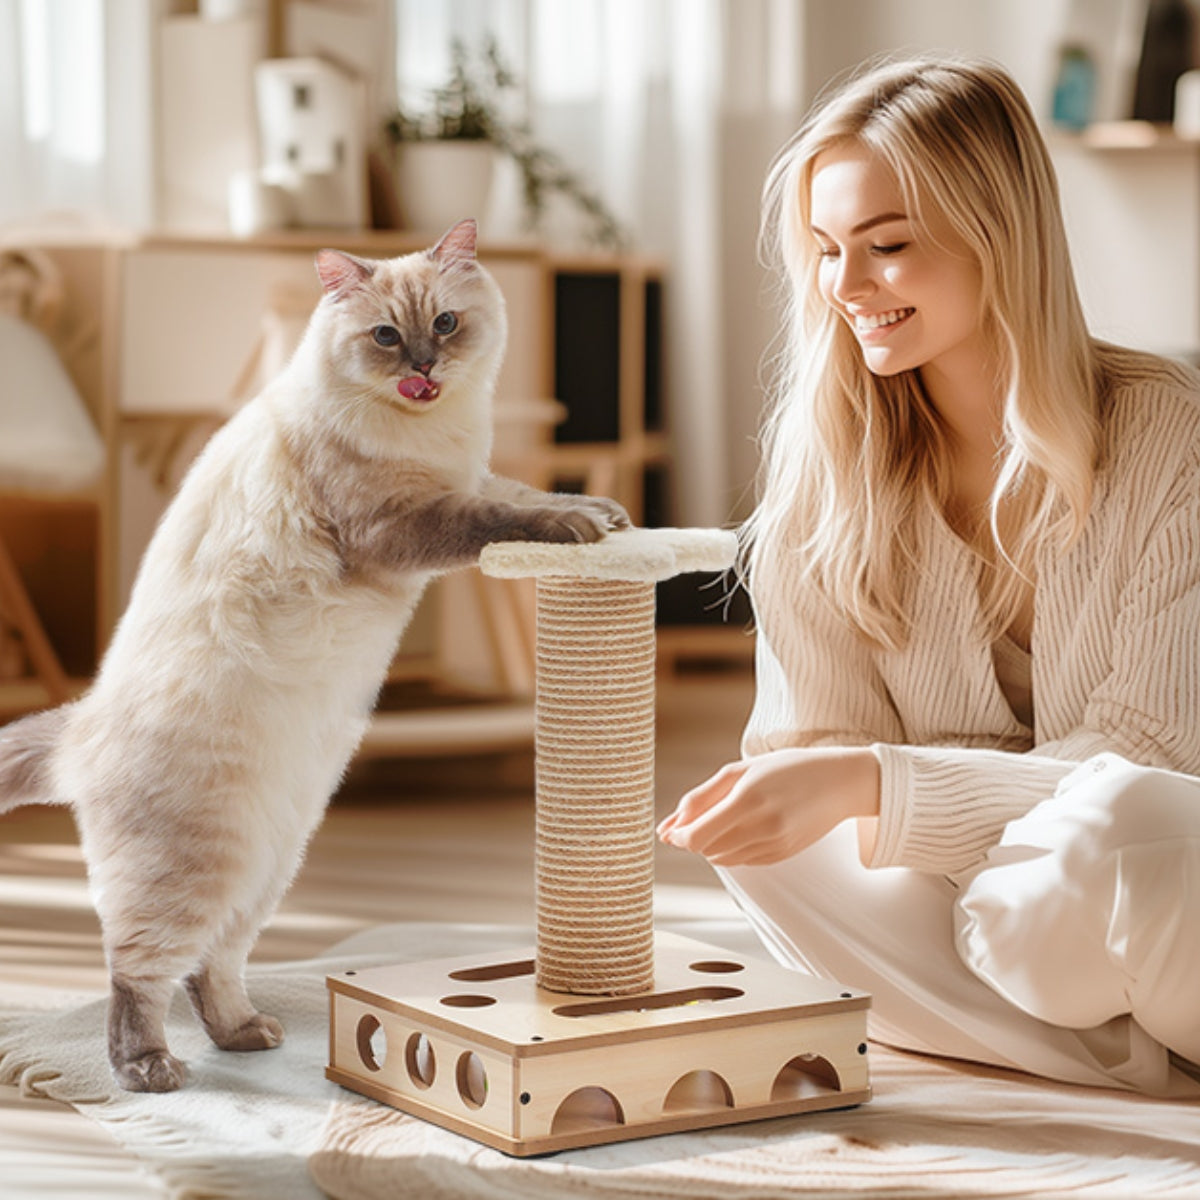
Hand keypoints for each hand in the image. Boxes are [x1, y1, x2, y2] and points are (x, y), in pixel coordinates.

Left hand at [657, 747, 879, 866]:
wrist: (838, 782)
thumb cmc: (785, 768)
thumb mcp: (739, 771)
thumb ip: (700, 798)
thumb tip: (666, 828)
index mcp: (748, 800)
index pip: (696, 838)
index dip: (678, 837)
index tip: (671, 828)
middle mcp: (762, 827)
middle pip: (706, 850)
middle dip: (693, 838)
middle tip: (698, 817)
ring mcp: (775, 845)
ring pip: (722, 858)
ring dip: (712, 843)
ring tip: (727, 816)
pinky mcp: (783, 856)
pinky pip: (742, 861)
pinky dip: (733, 848)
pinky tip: (746, 826)